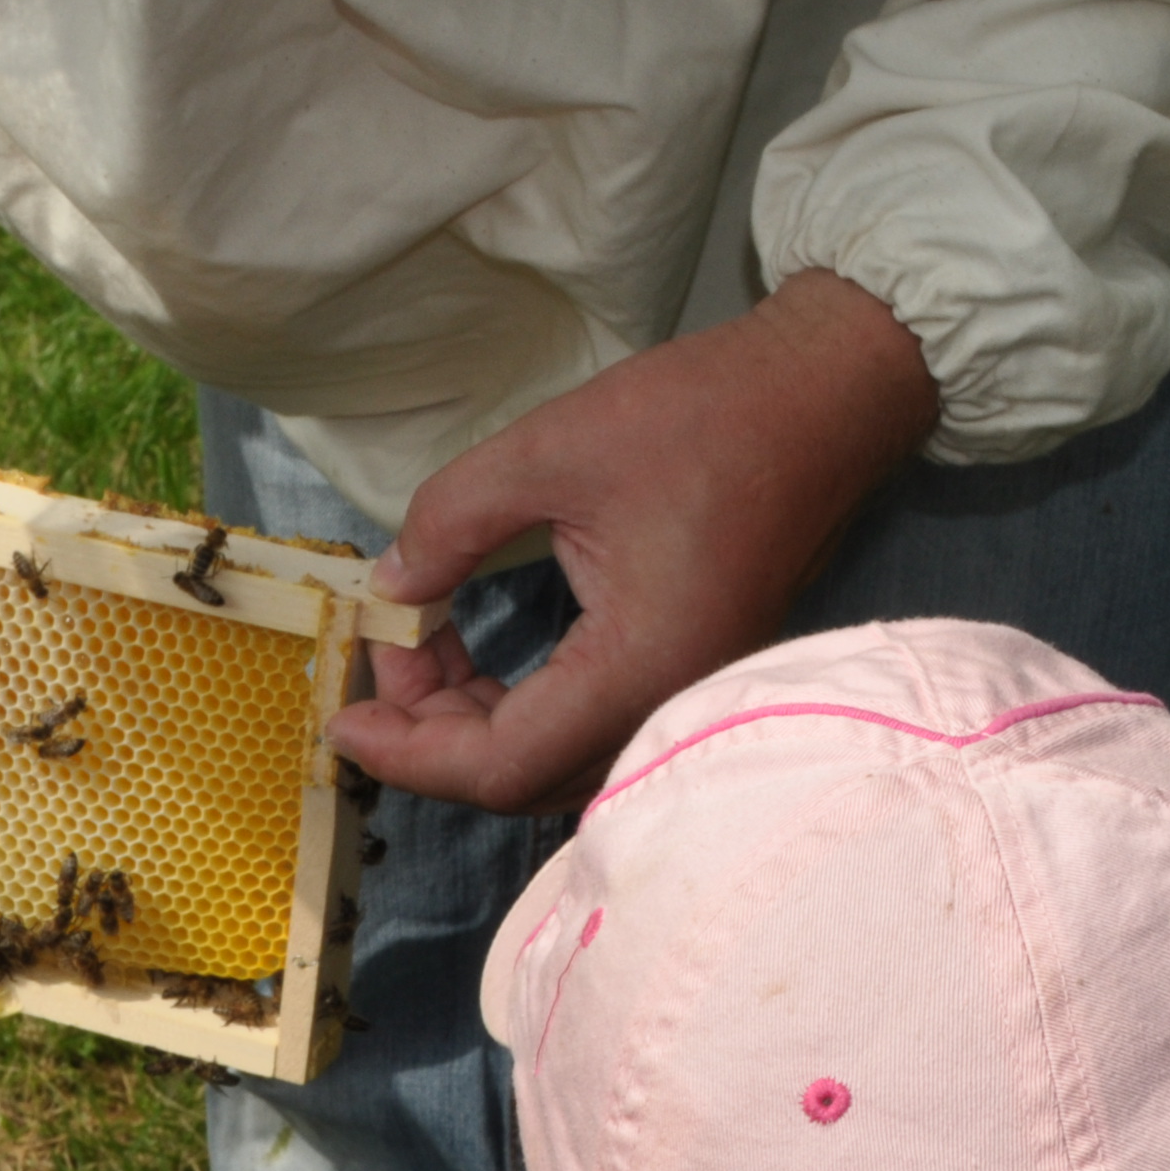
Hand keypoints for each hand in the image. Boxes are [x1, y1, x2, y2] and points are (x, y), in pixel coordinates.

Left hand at [329, 270, 941, 812]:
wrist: (825, 391)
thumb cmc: (702, 414)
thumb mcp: (548, 451)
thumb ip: (449, 523)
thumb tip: (389, 587)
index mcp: (641, 667)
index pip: (501, 764)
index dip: (409, 753)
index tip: (343, 712)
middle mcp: (669, 706)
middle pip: (524, 779)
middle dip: (432, 736)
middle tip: (381, 655)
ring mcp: (686, 696)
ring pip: (555, 761)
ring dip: (474, 724)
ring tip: (418, 648)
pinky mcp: (689, 674)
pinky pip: (588, 727)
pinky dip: (520, 707)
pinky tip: (476, 657)